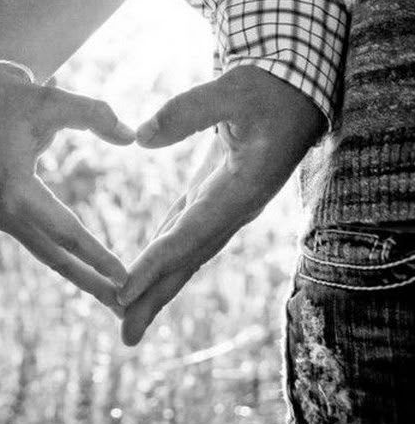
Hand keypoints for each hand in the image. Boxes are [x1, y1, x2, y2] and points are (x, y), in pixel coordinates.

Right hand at [0, 66, 134, 316]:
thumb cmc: (9, 98)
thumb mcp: (53, 99)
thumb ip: (95, 114)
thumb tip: (132, 136)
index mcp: (15, 190)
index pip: (67, 232)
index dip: (98, 256)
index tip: (126, 279)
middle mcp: (5, 213)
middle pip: (57, 258)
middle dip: (93, 284)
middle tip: (128, 310)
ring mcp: (2, 217)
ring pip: (47, 255)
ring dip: (81, 277)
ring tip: (114, 301)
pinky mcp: (4, 215)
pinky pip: (40, 244)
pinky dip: (66, 260)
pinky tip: (88, 274)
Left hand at [117, 65, 325, 344]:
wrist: (300, 93)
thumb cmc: (269, 89)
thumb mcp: (233, 89)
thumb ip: (188, 110)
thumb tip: (140, 138)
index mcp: (241, 189)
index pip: (190, 234)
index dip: (157, 263)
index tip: (124, 292)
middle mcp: (234, 207)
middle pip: (188, 258)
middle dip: (156, 296)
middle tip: (125, 334)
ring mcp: (226, 204)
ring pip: (187, 251)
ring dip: (158, 284)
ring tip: (128, 317)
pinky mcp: (216, 194)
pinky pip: (186, 231)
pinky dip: (164, 254)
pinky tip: (146, 271)